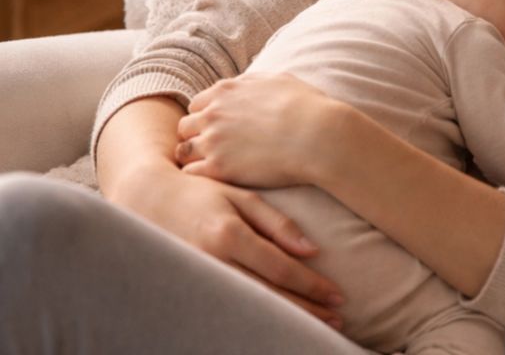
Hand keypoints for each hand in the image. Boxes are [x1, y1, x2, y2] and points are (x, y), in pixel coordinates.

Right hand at [111, 160, 344, 329]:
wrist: (147, 201)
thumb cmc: (202, 193)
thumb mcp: (241, 196)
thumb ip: (277, 223)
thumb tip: (313, 251)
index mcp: (228, 234)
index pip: (280, 269)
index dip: (312, 285)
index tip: (338, 295)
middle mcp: (213, 263)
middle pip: (268, 296)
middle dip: (305, 310)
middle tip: (338, 319)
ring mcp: (198, 281)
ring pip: (250, 311)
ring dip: (285, 321)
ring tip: (317, 328)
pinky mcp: (189, 294)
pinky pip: (229, 313)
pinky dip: (255, 323)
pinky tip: (276, 330)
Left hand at [175, 72, 331, 187]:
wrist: (317, 135)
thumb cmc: (305, 106)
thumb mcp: (278, 80)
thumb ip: (253, 82)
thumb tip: (244, 85)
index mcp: (226, 91)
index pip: (197, 105)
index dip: (206, 117)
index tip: (218, 129)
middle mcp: (213, 113)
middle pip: (185, 127)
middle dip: (195, 137)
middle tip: (213, 150)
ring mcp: (213, 141)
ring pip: (183, 151)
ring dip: (194, 158)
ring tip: (213, 167)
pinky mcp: (218, 168)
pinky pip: (191, 173)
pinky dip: (199, 176)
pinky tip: (217, 179)